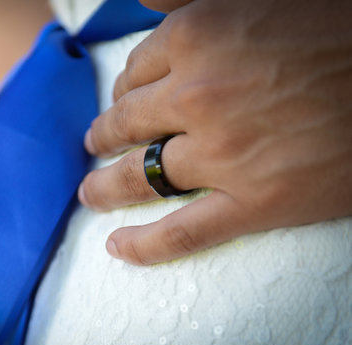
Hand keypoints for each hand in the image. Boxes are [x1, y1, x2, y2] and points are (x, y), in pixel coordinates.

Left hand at [78, 0, 351, 264]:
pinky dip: (145, 245)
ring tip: (89, 194)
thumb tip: (142, 1)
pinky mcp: (254, 202)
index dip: (125, 89)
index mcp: (198, 37)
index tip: (125, 99)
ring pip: (140, 177)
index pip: (134, 72)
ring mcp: (222, 154)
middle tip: (96, 144)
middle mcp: (198, 95)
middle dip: (104, 136)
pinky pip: (183, 232)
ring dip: (105, 188)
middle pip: (127, 123)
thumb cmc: (338, 28)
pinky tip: (119, 247)